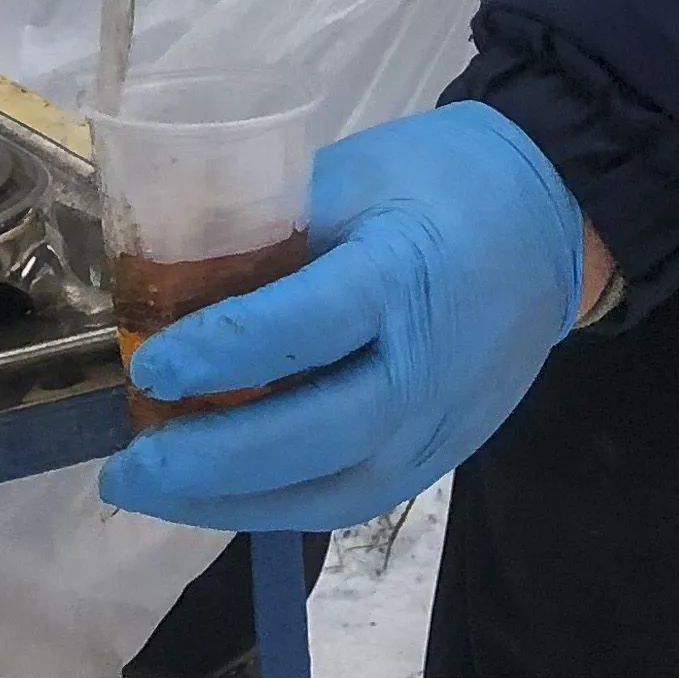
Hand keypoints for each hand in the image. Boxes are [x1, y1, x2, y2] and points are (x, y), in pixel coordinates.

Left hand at [98, 105, 585, 534]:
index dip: (219, 352)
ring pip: (332, 490)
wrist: (551, 218)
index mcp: (404, 275)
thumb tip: (162, 279)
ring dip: (231, 501)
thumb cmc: (438, 179)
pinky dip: (277, 503)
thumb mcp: (350, 173)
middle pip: (315, 434)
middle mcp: (428, 366)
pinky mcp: (441, 454)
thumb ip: (264, 228)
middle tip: (127, 465)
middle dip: (210, 461)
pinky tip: (216, 494)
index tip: (145, 363)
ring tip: (152, 489)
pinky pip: (353, 498)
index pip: (305, 329)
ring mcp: (441, 423)